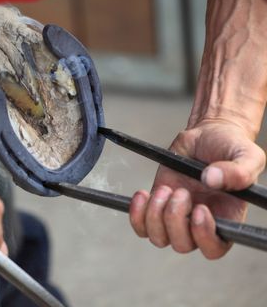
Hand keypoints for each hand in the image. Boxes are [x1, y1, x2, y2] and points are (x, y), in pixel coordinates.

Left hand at [129, 120, 264, 258]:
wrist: (206, 134)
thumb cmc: (230, 148)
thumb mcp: (245, 155)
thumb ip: (238, 171)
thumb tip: (212, 179)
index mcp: (225, 220)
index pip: (214, 248)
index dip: (203, 236)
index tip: (199, 209)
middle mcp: (199, 224)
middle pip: (182, 244)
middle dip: (175, 219)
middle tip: (181, 191)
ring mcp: (176, 216)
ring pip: (159, 237)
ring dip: (155, 215)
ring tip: (165, 188)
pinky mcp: (157, 206)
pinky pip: (140, 225)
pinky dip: (137, 213)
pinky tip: (143, 194)